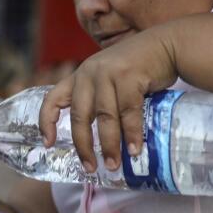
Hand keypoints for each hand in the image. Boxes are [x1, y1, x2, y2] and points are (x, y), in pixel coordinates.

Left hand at [38, 26, 178, 172]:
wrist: (166, 45)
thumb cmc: (137, 68)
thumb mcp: (109, 78)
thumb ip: (99, 99)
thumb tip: (96, 138)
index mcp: (80, 75)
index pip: (53, 98)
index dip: (46, 122)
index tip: (48, 144)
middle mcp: (89, 73)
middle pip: (79, 116)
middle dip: (84, 145)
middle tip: (89, 167)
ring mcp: (109, 73)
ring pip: (104, 117)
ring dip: (109, 145)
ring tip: (113, 164)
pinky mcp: (130, 76)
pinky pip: (128, 112)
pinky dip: (132, 133)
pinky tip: (135, 149)